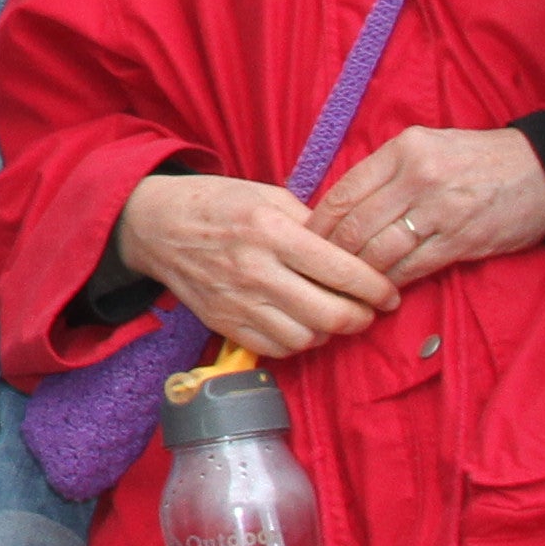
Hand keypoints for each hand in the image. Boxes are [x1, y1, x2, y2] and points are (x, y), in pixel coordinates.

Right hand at [115, 172, 397, 356]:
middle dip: (361, 317)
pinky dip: (299, 342)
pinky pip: (277, 349)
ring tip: (333, 315)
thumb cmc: (218, 203)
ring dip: (329, 331)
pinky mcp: (225, 323)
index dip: (375, 287)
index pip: (340, 269)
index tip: (389, 292)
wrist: (155, 225)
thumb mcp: (268, 196)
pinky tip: (302, 323)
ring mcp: (238, 301)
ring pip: (307, 338)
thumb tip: (354, 251)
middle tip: (369, 310)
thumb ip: (312, 223)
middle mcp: (255, 269)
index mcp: (270, 230)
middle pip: (329, 314)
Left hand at [309, 127, 544, 284]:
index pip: (344, 191)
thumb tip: (341, 205)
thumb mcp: (428, 146)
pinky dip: (393, 281)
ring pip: (380, 250)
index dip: (319, 223)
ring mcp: (441, 210)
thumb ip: (386, 172)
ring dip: (360, 274)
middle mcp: (418, 177)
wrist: (544, 170)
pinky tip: (384, 289)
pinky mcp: (463, 239)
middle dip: (332, 254)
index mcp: (403, 150)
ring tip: (350, 286)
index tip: (306, 241)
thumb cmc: (478, 159)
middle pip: (355, 225)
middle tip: (321, 272)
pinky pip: (414, 267)